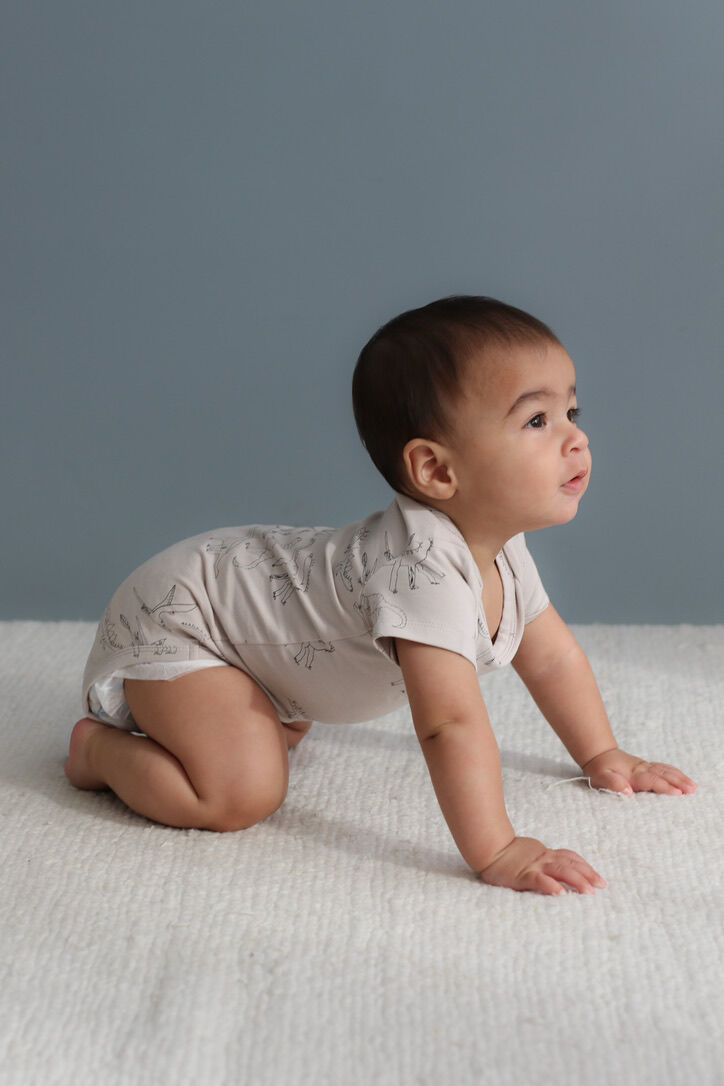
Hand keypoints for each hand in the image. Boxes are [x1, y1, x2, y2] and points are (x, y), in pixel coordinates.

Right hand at [478, 835, 605, 895]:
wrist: (489, 848)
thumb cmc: (508, 854)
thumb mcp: (530, 854)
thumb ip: (544, 860)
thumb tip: (557, 870)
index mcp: (546, 855)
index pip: (570, 857)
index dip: (585, 866)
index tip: (598, 877)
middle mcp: (544, 859)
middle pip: (570, 865)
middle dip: (588, 875)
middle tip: (602, 886)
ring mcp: (534, 866)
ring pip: (560, 871)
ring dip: (576, 880)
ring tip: (589, 891)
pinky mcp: (523, 876)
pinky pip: (539, 880)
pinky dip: (551, 886)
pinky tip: (560, 893)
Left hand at [581, 747, 696, 796]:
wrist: (598, 754)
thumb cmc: (598, 769)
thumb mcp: (600, 776)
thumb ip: (612, 783)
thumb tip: (627, 791)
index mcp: (632, 774)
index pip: (651, 780)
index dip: (664, 787)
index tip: (677, 793)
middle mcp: (642, 769)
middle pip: (663, 775)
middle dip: (679, 782)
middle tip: (692, 790)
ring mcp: (645, 767)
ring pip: (665, 771)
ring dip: (680, 778)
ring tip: (693, 786)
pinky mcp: (646, 767)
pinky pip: (663, 769)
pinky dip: (675, 773)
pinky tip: (683, 778)